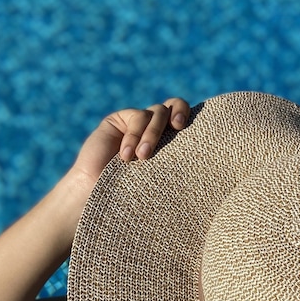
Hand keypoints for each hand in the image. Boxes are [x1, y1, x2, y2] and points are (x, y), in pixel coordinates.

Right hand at [68, 98, 189, 195]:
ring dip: (151, 135)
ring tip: (141, 158)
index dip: (186, 113)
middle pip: (173, 105)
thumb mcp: (160, 175)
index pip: (184, 118)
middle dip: (178, 111)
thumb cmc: (131, 195)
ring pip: (155, 113)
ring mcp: (137, 123)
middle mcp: (155, 129)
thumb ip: (175, 159)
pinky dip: (134, 135)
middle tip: (178, 126)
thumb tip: (203, 149)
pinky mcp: (119, 120)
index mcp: (170, 142)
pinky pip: (136, 117)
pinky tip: (125, 156)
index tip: (183, 127)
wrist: (96, 194)